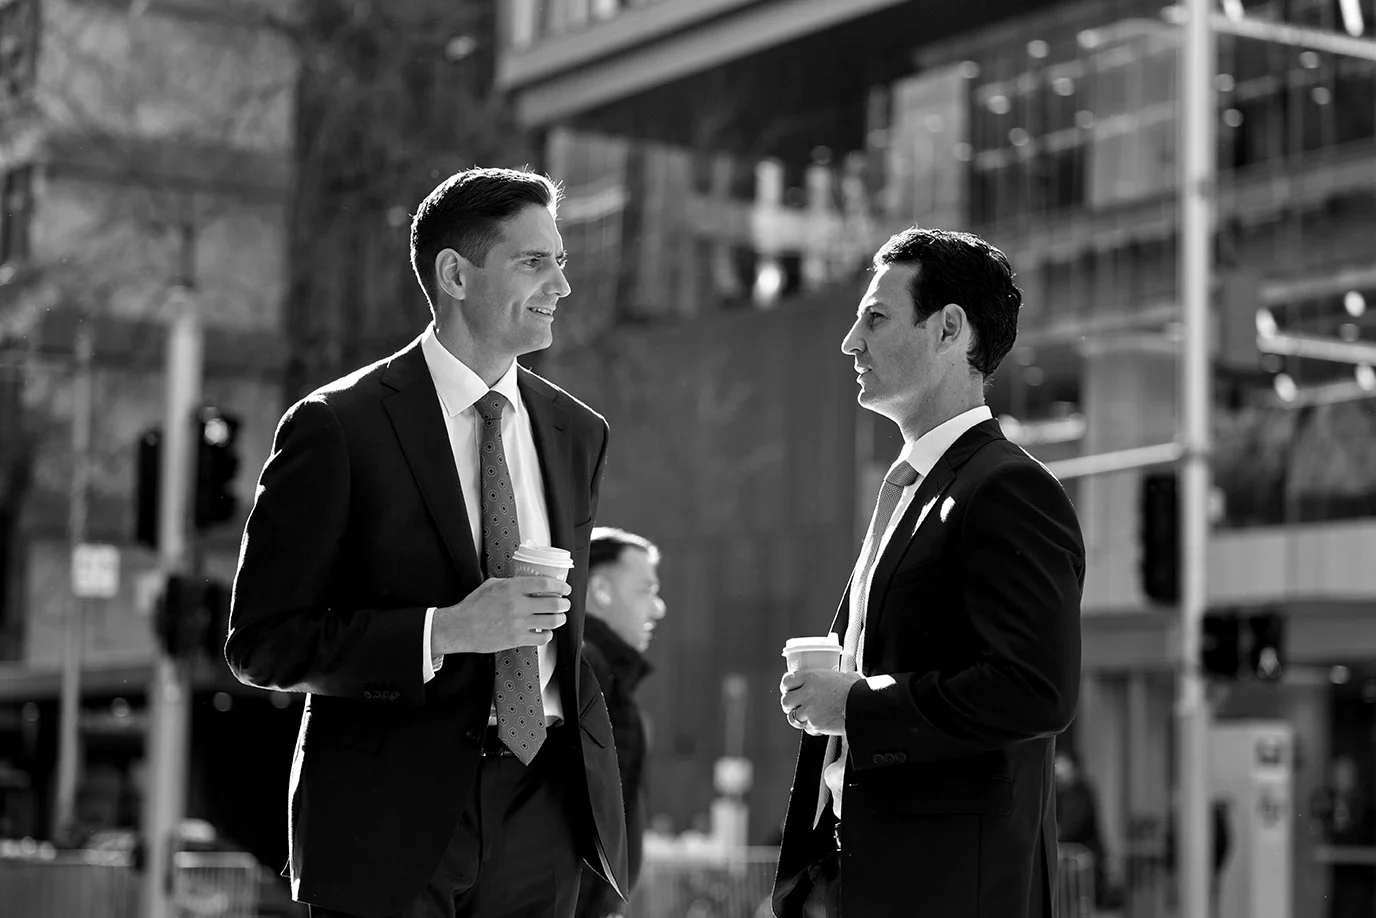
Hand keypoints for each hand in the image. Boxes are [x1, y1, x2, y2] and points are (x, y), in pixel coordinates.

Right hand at [431, 576, 569, 654]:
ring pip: (552, 621)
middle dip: (564, 603)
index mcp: (511, 588)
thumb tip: (528, 582)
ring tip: (559, 617)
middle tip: (565, 603)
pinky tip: (545, 631)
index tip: (565, 588)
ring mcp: (518, 623)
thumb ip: (511, 583)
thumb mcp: (491, 585)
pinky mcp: (516, 639)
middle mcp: (517, 605)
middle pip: (553, 603)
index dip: (560, 585)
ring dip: (560, 619)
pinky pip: (542, 638)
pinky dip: (548, 634)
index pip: (544, 583)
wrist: (460, 628)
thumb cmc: (473, 606)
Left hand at [779, 669, 862, 735]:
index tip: (788, 689)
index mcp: (811, 677)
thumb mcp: (845, 676)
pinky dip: (811, 727)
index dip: (786, 686)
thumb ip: (838, 677)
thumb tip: (846, 676)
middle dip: (789, 704)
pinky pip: (807, 728)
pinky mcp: (815, 724)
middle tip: (795, 705)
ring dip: (798, 717)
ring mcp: (810, 709)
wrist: (864, 706)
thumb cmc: (858, 690)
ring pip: (792, 716)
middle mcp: (807, 692)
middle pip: (786, 700)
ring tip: (806, 717)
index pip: (787, 681)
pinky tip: (819, 724)